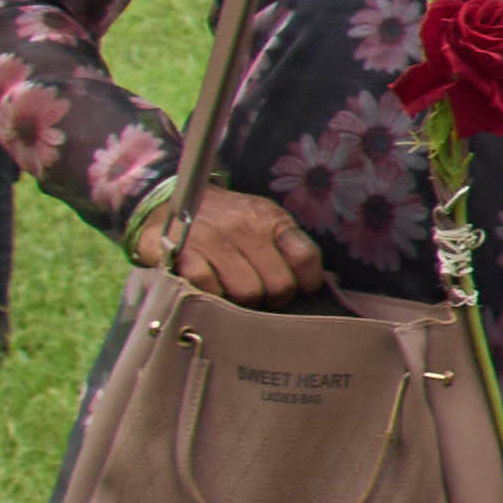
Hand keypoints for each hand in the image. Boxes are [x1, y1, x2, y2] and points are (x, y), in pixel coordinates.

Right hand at [159, 188, 325, 301]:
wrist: (173, 200)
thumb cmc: (228, 221)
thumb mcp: (263, 223)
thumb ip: (292, 250)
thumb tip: (329, 280)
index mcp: (271, 219)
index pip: (306, 259)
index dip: (307, 282)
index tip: (297, 289)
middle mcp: (245, 227)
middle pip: (278, 286)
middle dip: (272, 298)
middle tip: (260, 294)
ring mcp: (214, 240)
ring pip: (246, 294)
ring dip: (241, 302)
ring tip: (234, 291)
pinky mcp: (183, 254)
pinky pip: (209, 290)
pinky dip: (211, 296)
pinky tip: (210, 288)